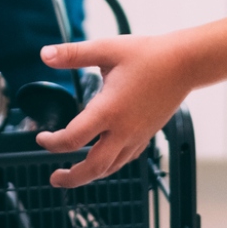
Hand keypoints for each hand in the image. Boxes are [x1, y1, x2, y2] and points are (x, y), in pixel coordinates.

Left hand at [33, 35, 194, 187]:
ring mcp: (137, 135)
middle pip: (93, 167)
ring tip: (75, 175)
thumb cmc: (147, 54)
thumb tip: (44, 54)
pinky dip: (110, 165)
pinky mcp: (147, 135)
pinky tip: (104, 160)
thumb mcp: (106, 49)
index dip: (52, 143)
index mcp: (109, 110)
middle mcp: (123, 129)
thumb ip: (73, 54)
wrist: (185, 63)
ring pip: (111, 167)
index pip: (73, 139)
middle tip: (55, 178)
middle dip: (71, 178)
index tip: (41, 137)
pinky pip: (126, 159)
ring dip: (90, 175)